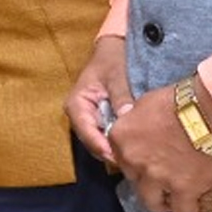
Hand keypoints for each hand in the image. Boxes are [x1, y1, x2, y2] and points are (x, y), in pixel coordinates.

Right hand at [66, 35, 131, 164]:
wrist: (115, 49)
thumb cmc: (112, 60)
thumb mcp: (116, 75)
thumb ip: (120, 96)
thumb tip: (125, 117)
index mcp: (76, 103)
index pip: (85, 130)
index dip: (99, 144)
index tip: (116, 155)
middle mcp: (80, 115)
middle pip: (91, 141)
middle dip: (109, 151)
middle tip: (131, 161)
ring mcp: (90, 119)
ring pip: (99, 142)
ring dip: (114, 149)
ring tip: (134, 156)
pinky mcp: (102, 120)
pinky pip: (107, 136)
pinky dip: (118, 142)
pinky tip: (134, 146)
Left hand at [107, 76, 211, 211]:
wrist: (210, 110)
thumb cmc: (180, 99)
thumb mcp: (144, 103)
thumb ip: (133, 119)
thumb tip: (129, 121)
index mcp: (120, 137)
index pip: (119, 157)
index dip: (133, 161)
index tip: (144, 163)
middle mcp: (133, 161)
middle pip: (134, 179)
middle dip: (146, 181)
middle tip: (161, 181)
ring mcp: (156, 178)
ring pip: (153, 202)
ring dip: (162, 204)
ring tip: (174, 204)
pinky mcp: (183, 190)